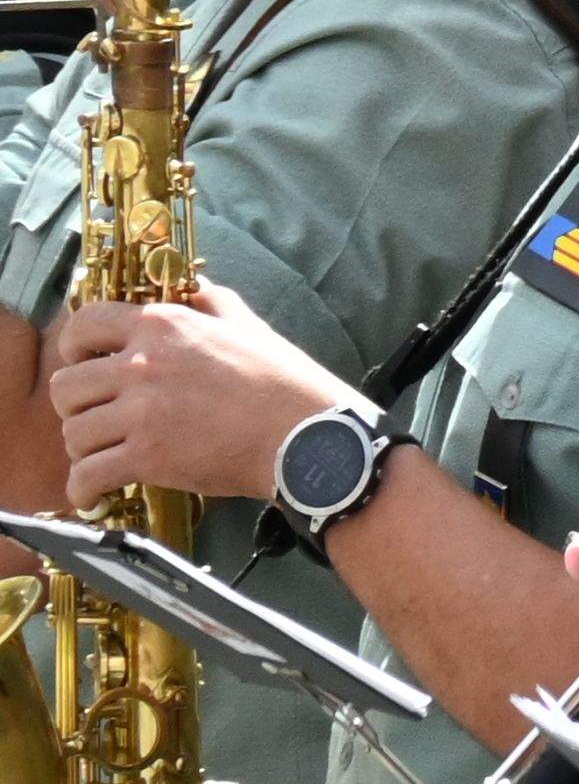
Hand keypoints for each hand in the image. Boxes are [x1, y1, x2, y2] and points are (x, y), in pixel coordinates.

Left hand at [50, 275, 352, 508]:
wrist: (307, 435)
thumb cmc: (283, 382)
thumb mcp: (249, 325)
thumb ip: (212, 303)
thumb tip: (194, 290)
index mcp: (164, 326)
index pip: (83, 325)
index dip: (73, 348)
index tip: (82, 363)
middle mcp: (143, 364)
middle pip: (66, 386)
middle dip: (76, 406)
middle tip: (99, 416)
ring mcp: (142, 412)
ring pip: (74, 433)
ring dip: (85, 449)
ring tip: (105, 455)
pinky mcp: (147, 457)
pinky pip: (87, 475)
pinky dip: (83, 488)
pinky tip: (94, 493)